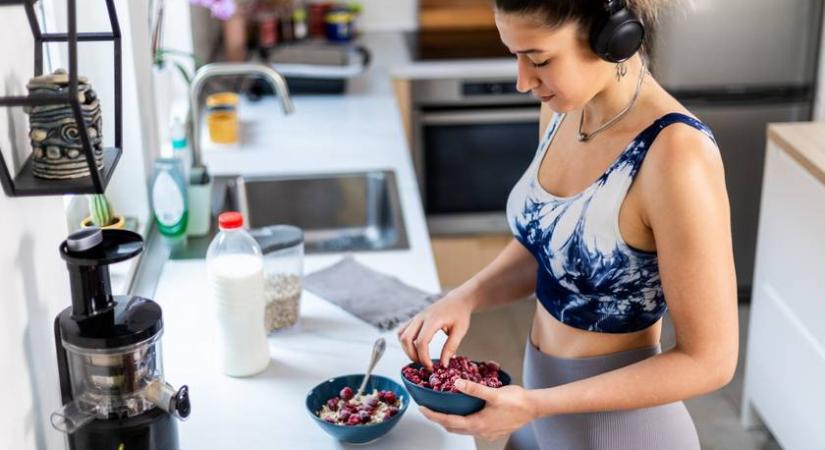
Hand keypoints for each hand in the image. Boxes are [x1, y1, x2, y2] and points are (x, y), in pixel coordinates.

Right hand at [397, 287, 475, 369]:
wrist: (457, 300)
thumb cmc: (460, 315)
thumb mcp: (460, 331)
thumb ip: (451, 347)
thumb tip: (443, 364)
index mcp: (433, 320)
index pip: (421, 342)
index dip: (424, 358)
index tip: (431, 367)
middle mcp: (421, 317)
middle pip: (405, 339)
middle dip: (412, 355)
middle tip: (424, 364)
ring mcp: (416, 317)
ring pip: (401, 335)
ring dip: (407, 349)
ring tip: (420, 357)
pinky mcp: (414, 319)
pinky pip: (402, 331)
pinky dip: (406, 342)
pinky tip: (416, 348)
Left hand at [419, 380, 538, 440]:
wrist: (535, 408)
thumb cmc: (517, 400)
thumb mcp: (494, 392)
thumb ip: (474, 388)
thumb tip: (457, 383)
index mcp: (478, 423)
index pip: (449, 421)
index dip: (434, 416)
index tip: (422, 409)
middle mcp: (480, 431)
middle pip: (453, 428)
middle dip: (438, 419)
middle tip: (428, 409)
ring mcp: (487, 433)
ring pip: (462, 430)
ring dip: (450, 422)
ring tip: (442, 410)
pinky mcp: (493, 431)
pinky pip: (472, 429)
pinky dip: (462, 422)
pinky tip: (464, 413)